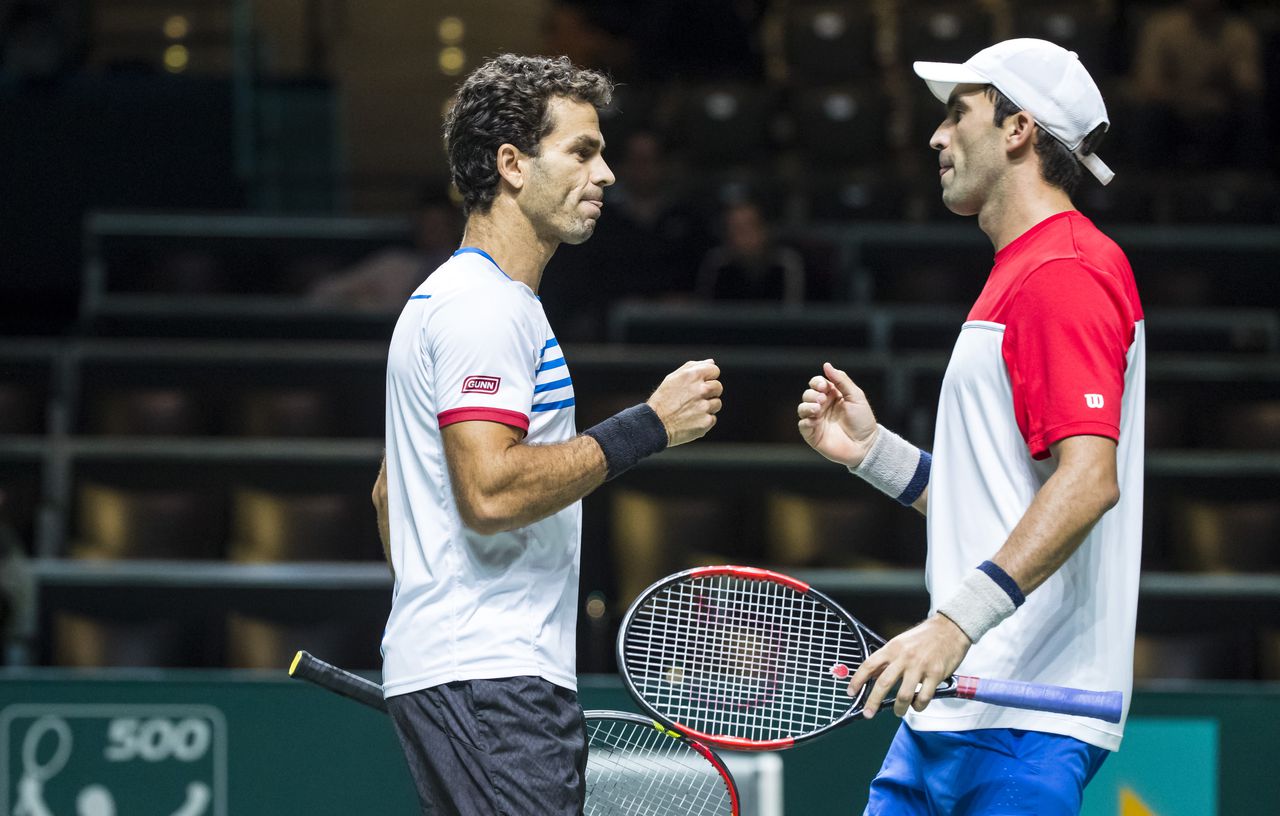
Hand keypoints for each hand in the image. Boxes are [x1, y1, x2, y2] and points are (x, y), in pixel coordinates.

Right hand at [647, 359, 722, 446]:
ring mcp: (704, 406)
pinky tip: (692, 419)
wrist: (655, 424)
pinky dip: (704, 419)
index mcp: (693, 375)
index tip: (701, 383)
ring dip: (707, 406)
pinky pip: (712, 418)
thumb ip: (694, 367)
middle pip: (718, 387)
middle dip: (709, 392)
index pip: (715, 370)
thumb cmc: (663, 400)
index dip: (708, 377)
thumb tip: (711, 362)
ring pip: (717, 403)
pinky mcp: (706, 421)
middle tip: (694, 398)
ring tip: (691, 410)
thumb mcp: (673, 377)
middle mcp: (701, 390)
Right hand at [797, 362, 879, 467]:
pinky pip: (802, 425)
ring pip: (802, 408)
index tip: (824, 386)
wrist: (865, 445)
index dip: (817, 382)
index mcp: (832, 396)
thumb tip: (826, 365)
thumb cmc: (863, 420)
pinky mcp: (813, 434)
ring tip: (818, 409)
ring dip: (807, 406)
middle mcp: (823, 407)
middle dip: (812, 394)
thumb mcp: (855, 396)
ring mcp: (817, 421)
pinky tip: (815, 420)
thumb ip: (841, 380)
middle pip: (808, 394)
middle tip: (823, 399)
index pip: (817, 383)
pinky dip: (806, 420)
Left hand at [847, 614, 970, 717]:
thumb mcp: (901, 643)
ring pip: (904, 695)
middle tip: (868, 713)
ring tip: (898, 712)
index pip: (869, 665)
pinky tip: (917, 705)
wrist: (950, 629)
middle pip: (884, 683)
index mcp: (892, 648)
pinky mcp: (935, 674)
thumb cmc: (925, 637)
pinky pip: (924, 697)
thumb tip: (873, 675)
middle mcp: (904, 657)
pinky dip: (919, 705)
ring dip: (899, 708)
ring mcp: (920, 666)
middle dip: (873, 701)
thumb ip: (888, 659)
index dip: (857, 680)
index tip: (851, 692)